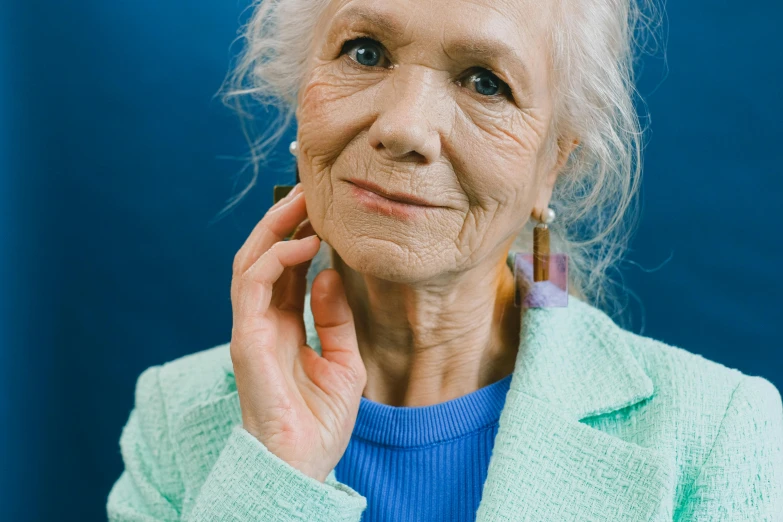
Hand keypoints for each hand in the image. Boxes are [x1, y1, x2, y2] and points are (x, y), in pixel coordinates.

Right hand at [229, 183, 366, 482]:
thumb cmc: (320, 421)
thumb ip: (336, 318)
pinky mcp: (245, 336)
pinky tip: (303, 245)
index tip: (323, 211)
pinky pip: (251, 285)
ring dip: (273, 228)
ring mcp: (250, 327)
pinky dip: (274, 258)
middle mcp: (263, 321)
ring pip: (250, 262)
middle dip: (283, 222)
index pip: (287, 270)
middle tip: (308, 192)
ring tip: (301, 202)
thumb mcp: (343, 362)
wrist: (302, 462)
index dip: (301, 237)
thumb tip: (332, 273)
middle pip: (265, 257)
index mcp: (285, 326)